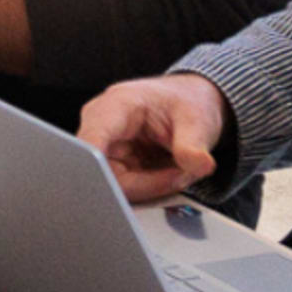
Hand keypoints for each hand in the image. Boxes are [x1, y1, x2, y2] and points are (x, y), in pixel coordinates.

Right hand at [76, 73, 226, 200]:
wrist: (191, 101)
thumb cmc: (186, 100)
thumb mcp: (197, 119)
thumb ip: (194, 146)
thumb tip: (200, 165)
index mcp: (114, 105)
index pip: (92, 142)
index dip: (96, 169)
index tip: (111, 191)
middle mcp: (101, 126)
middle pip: (105, 173)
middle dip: (146, 183)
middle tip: (179, 176)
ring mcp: (107, 147)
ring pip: (116, 185)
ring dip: (151, 186)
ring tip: (177, 171)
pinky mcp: (115, 164)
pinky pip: (127, 187)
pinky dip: (151, 187)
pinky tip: (167, 173)